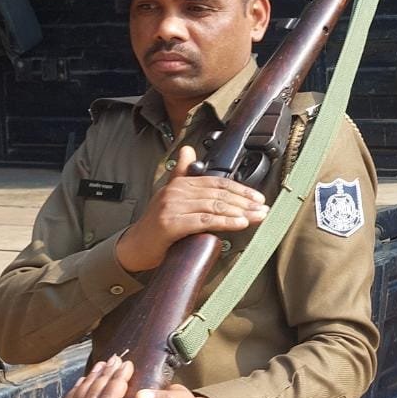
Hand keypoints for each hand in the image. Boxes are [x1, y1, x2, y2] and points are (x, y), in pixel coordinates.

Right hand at [115, 145, 268, 272]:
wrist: (134, 247)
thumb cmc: (156, 225)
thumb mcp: (169, 196)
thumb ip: (181, 174)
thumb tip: (188, 151)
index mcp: (179, 183)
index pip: (216, 182)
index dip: (239, 189)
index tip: (258, 197)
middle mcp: (176, 192)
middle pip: (218, 193)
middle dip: (244, 201)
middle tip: (263, 208)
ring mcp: (172, 207)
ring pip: (214, 206)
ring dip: (240, 211)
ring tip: (257, 216)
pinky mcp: (171, 224)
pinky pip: (204, 220)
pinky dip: (225, 221)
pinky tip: (239, 223)